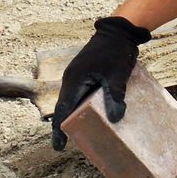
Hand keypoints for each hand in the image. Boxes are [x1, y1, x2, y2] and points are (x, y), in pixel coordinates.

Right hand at [50, 16, 151, 150]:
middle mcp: (70, 78)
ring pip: (70, 100)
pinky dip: (78, 106)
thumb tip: (116, 119)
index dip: (59, 129)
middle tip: (65, 144)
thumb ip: (115, 96)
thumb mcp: (117, 76)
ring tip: (75, 133)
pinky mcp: (83, 73)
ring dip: (70, 115)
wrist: (118, 31)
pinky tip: (86, 114)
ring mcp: (76, 74)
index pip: (63, 109)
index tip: (58, 146)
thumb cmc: (116, 52)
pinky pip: (77, 93)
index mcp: (74, 79)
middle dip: (63, 125)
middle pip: (63, 106)